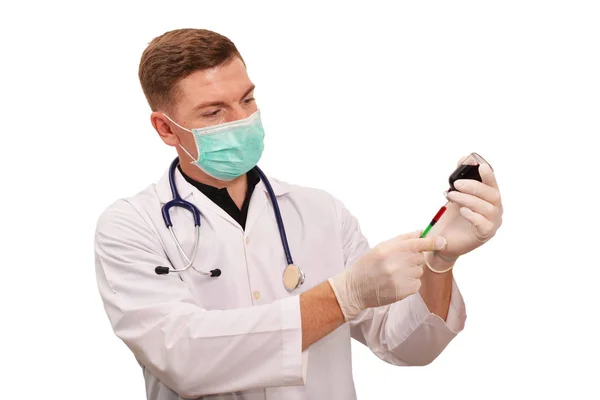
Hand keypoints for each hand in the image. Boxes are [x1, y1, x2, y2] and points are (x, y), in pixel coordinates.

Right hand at [328, 231, 446, 320]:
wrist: (355, 288)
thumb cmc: (368, 265)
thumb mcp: (381, 247)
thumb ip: (402, 239)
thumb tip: (421, 232)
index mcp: (390, 249)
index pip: (417, 243)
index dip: (432, 242)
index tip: (443, 242)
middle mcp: (396, 263)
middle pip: (420, 257)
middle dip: (413, 259)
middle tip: (398, 263)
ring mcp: (400, 278)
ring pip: (419, 271)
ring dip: (411, 272)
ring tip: (394, 274)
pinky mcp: (404, 291)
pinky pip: (417, 283)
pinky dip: (410, 283)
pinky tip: (396, 283)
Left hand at [429, 156, 502, 261]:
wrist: (444, 239)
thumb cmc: (452, 217)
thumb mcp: (455, 195)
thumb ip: (460, 178)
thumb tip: (463, 158)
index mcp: (490, 199)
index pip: (493, 185)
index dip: (489, 175)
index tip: (481, 166)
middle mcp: (495, 210)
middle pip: (492, 195)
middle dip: (473, 186)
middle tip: (456, 184)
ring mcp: (492, 223)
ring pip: (486, 208)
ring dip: (467, 199)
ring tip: (451, 196)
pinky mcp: (485, 235)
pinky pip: (484, 224)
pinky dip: (473, 215)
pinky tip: (462, 211)